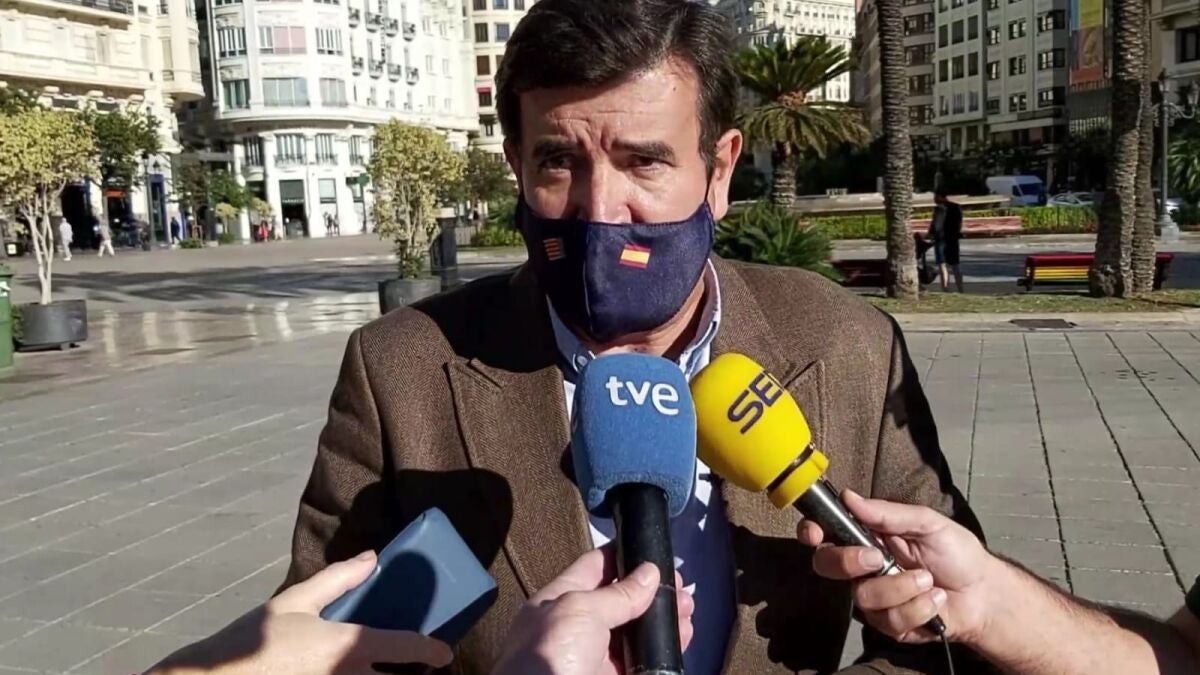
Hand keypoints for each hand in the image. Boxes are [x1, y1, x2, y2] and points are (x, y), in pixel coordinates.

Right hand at [144, 551, 451, 674]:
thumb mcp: (293, 603)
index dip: (432, 649)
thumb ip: (337, 580)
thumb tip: (371, 558)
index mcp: (348, 648)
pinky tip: (354, 673)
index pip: (407, 648)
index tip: (444, 651)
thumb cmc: (250, 643)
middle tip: (418, 666)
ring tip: (385, 669)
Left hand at [492, 547, 694, 674]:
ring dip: (664, 618)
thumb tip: (650, 572)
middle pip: (621, 599)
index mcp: (558, 600)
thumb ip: (618, 593)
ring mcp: (598, 656)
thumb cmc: (553, 653)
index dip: (624, 555)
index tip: (656, 551)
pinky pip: (644, 659)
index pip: (594, 567)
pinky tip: (684, 635)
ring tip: (688, 609)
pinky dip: (665, 648)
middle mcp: (579, 626)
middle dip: (653, 590)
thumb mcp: (581, 611)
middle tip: (681, 584)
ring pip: (637, 630)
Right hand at [798, 489, 998, 644]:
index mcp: (868, 537)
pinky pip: (889, 619)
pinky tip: (936, 600)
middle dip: (848, 561)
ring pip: (863, 596)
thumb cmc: (958, 554)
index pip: (826, 532)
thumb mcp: (928, 524)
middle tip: (878, 557)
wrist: (984, 593)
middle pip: (827, 565)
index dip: (812, 531)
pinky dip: (919, 607)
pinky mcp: (889, 624)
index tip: (815, 533)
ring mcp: (874, 597)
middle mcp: (863, 567)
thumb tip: (849, 497)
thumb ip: (888, 514)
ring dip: (902, 587)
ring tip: (930, 581)